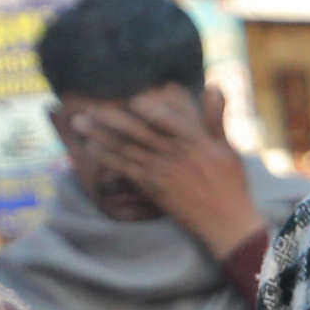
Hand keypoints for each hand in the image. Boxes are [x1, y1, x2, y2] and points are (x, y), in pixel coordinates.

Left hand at [70, 86, 260, 260]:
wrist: (227, 222)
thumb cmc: (230, 184)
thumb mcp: (227, 147)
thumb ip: (216, 117)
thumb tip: (214, 86)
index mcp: (195, 141)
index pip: (167, 120)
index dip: (148, 109)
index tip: (131, 100)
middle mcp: (176, 154)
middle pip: (138, 132)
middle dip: (111, 120)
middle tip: (90, 109)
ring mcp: (163, 171)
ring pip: (127, 149)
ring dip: (100, 136)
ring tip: (79, 123)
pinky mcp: (155, 188)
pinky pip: (126, 169)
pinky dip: (108, 158)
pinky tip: (91, 148)